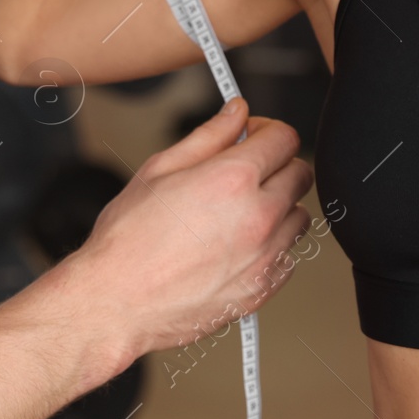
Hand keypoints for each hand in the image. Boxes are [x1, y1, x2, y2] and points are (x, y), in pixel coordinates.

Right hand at [61, 98, 314, 359]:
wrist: (117, 304)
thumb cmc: (128, 242)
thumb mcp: (160, 169)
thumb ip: (209, 135)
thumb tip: (236, 114)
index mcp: (233, 179)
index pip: (285, 138)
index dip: (268, 131)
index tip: (254, 137)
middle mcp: (258, 216)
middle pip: (300, 174)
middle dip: (276, 165)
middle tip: (246, 172)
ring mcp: (265, 256)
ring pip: (298, 216)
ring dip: (278, 207)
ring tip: (238, 213)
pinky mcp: (264, 288)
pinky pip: (288, 255)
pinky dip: (271, 247)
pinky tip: (237, 246)